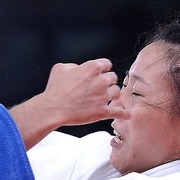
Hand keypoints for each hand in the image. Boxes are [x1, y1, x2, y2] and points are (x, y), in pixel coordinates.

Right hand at [10, 58, 129, 149]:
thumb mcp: (60, 68)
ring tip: (105, 99)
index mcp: (92, 68)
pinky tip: (126, 114)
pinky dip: (123, 113)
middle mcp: (101, 80)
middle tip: (99, 88)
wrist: (52, 109)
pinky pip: (119, 112)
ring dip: (111, 95)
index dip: (102, 70)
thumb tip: (77, 69)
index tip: (98, 75)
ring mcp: (104, 96)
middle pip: (113, 78)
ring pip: (117, 93)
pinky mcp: (103, 111)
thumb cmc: (55, 90)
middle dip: (107, 82)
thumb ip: (73, 66)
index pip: (106, 64)